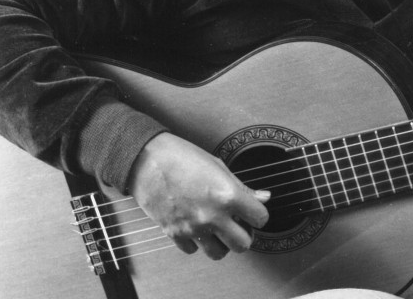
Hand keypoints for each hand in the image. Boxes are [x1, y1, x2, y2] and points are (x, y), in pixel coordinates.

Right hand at [127, 132, 269, 258]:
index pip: (260, 219)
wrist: (148, 161)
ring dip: (222, 244)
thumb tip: (264, 198)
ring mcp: (193, 227)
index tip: (253, 212)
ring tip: (219, 230)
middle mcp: (213, 216)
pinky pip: (193, 250)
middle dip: (244, 236)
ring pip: (218, 254)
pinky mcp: (174, 233)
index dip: (259, 215)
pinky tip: (197, 228)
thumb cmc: (184, 158)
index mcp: (228, 196)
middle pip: (242, 245)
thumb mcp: (219, 167)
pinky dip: (197, 243)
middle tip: (239, 226)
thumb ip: (243, 188)